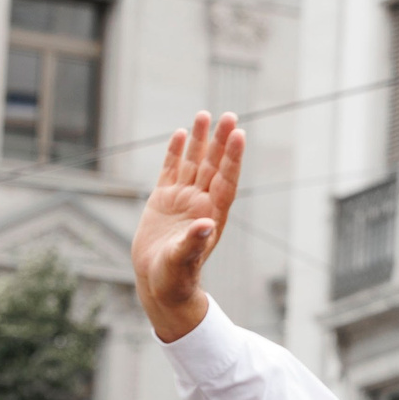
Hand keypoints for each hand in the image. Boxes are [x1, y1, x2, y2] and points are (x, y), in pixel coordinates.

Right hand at [134, 111, 243, 341]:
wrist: (160, 284)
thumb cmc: (176, 279)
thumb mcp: (183, 261)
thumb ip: (194, 243)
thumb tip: (207, 224)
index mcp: (211, 215)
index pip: (226, 181)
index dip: (232, 158)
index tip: (238, 135)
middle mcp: (200, 203)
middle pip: (213, 166)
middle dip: (220, 141)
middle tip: (229, 116)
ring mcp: (182, 200)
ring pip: (194, 163)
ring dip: (200, 140)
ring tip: (204, 115)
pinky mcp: (163, 200)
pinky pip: (171, 170)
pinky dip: (176, 153)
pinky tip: (181, 134)